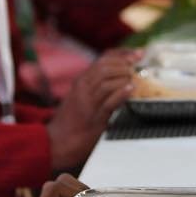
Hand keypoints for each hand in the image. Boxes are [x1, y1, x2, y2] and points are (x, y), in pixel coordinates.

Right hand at [45, 49, 138, 171]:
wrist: (57, 142)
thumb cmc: (72, 121)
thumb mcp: (81, 97)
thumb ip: (97, 86)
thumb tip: (123, 78)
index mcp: (81, 81)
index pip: (104, 58)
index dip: (123, 54)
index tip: (138, 54)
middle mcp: (83, 88)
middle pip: (104, 66)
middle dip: (124, 64)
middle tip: (136, 69)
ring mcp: (87, 103)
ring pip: (105, 80)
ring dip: (123, 77)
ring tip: (133, 79)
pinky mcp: (93, 119)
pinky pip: (108, 102)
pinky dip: (121, 93)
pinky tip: (131, 89)